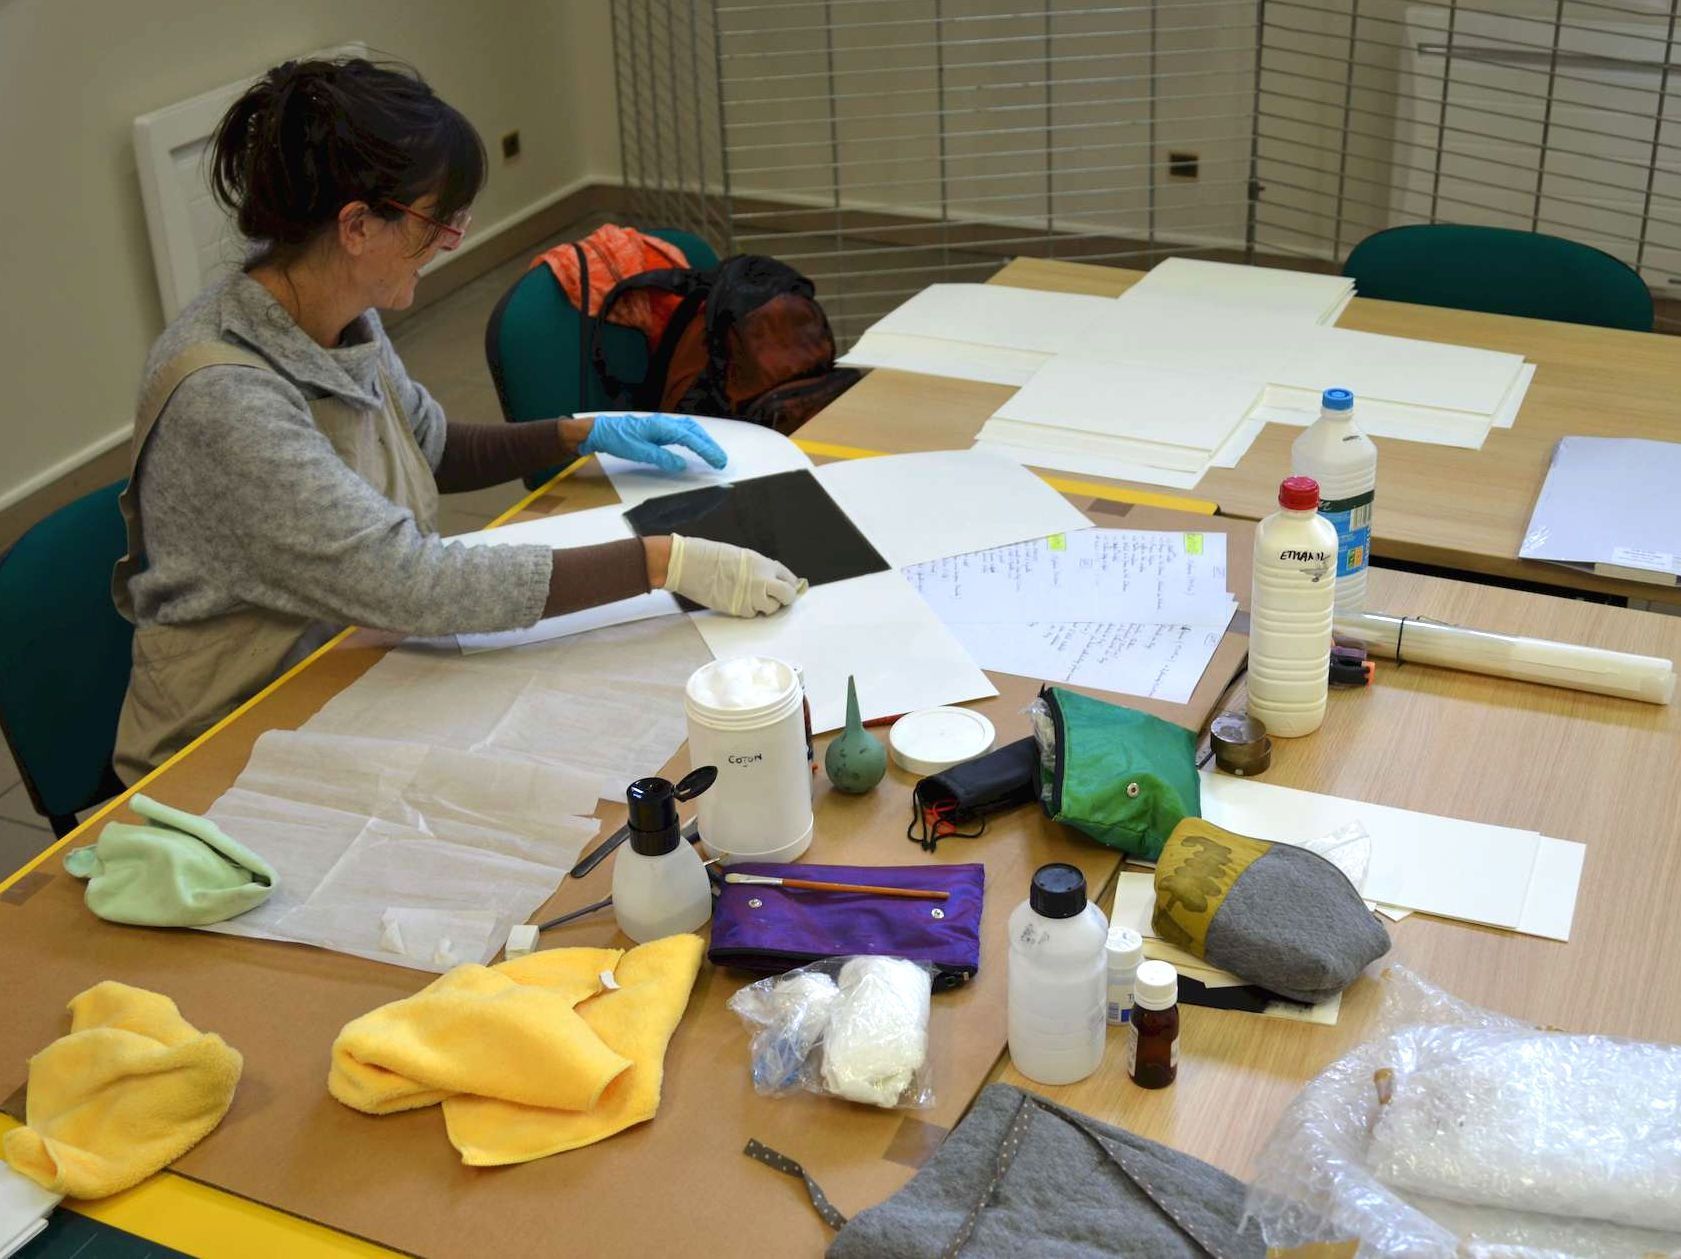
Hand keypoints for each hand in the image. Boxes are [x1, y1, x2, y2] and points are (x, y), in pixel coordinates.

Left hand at [577, 414, 726, 473]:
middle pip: (694, 431)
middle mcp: (665, 423)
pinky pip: (682, 433)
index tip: (718, 460)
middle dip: (710, 445)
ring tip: (713, 454)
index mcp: (661, 426)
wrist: (601, 431)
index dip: (706, 449)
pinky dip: (694, 439)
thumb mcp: (638, 452)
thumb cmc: (617, 439)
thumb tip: (681, 465)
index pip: (690, 438)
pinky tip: (696, 446)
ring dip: (703, 441)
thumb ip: (661, 458)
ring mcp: (662, 425)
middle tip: (721, 460)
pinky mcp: (659, 430)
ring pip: (690, 430)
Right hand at [663, 535, 804, 616]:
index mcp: (764, 564)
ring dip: (766, 606)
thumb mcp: (744, 557)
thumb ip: (761, 569)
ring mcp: (752, 596)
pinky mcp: (740, 609)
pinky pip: (753, 613)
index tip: (788, 588)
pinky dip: (749, 610)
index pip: (789, 578)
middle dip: (784, 598)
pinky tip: (738, 600)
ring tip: (752, 597)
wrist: (692, 564)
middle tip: (776, 598)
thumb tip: (774, 579)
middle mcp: (762, 581)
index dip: (789, 584)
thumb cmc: (713, 556)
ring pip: (771, 608)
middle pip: (787, 596)